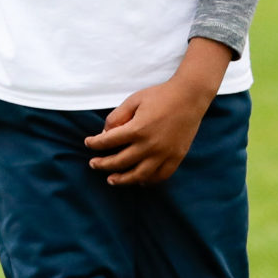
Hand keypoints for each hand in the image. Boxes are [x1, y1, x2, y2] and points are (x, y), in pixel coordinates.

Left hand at [86, 40, 232, 185]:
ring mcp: (164, 154)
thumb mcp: (134, 100)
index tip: (88, 143)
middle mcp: (150, 145)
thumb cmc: (160, 95)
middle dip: (103, 164)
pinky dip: (149, 181)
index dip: (95, 143)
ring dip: (123, 180)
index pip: (108, 142)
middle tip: (94, 164)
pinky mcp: (176, 157)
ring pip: (139, 175)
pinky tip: (140, 180)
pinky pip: (161, 176)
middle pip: (120, 162)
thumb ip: (117, 117)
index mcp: (137, 129)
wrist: (190, 97)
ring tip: (111, 180)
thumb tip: (105, 134)